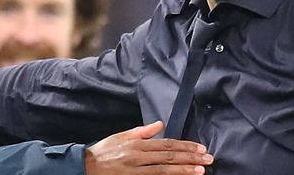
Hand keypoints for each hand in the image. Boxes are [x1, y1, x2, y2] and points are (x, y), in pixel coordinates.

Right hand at [84, 120, 212, 173]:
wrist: (85, 166)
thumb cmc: (104, 151)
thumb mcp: (122, 136)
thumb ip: (143, 131)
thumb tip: (160, 124)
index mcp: (138, 144)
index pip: (167, 144)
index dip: (185, 146)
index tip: (200, 149)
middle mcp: (139, 156)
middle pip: (170, 157)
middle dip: (191, 158)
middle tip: (208, 160)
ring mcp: (136, 171)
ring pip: (164, 170)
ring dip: (184, 171)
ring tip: (200, 171)